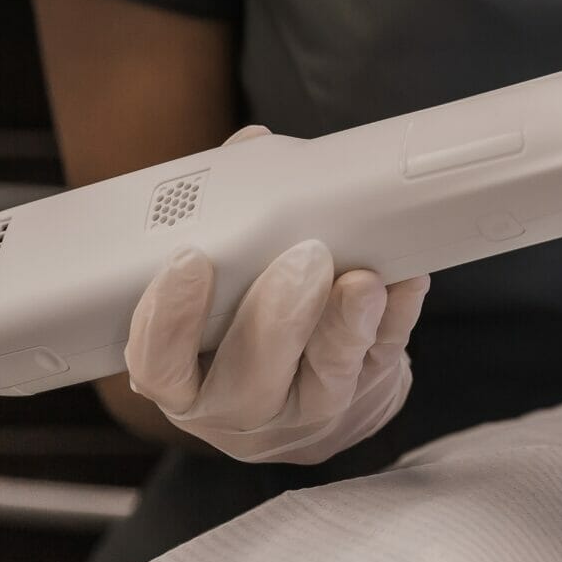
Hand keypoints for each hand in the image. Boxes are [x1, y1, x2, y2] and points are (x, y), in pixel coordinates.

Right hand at [123, 126, 428, 463]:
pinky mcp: (366, 402)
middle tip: (307, 255)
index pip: (157, 362)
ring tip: (364, 278)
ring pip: (325, 383)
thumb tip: (252, 145)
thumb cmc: (247, 323)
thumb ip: (226, 220)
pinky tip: (404, 281)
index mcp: (183, 382)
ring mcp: (305, 416)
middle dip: (277, 315)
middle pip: (249, 379)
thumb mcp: (219, 288)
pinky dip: (397, 318)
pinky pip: (385, 363)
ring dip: (346, 325)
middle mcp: (238, 410)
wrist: (310, 395)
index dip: (168, 316)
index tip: (192, 257)